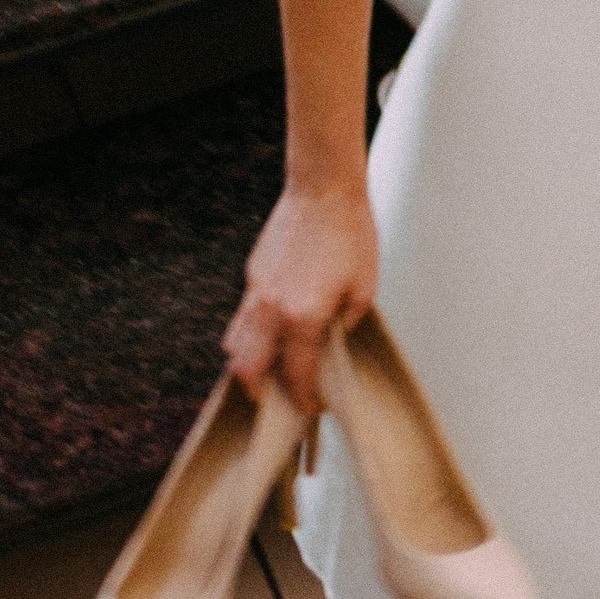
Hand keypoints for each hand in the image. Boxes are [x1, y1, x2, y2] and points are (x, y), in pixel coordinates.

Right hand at [223, 180, 376, 412]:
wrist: (323, 190)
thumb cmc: (351, 235)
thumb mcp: (364, 287)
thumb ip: (347, 324)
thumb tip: (334, 342)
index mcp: (303, 318)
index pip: (297, 374)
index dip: (305, 398)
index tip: (313, 407)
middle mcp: (271, 311)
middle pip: (247, 371)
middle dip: (261, 394)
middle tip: (281, 400)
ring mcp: (255, 293)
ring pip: (235, 346)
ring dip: (249, 367)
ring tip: (271, 372)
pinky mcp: (252, 276)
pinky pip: (241, 319)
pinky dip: (250, 336)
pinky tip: (271, 334)